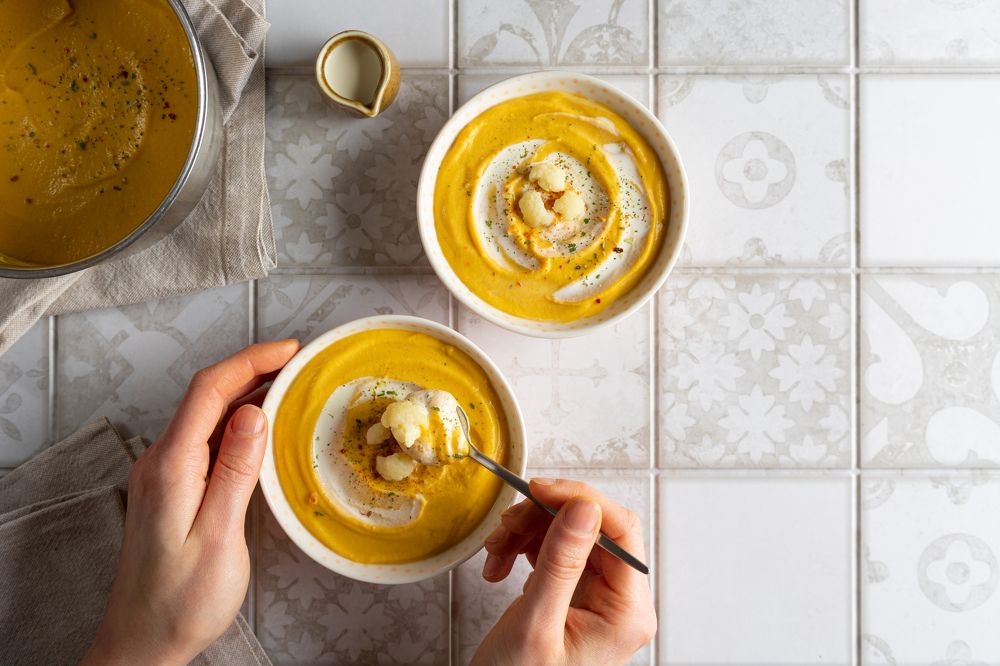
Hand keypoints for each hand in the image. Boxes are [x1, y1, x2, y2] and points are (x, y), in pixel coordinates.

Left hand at [82, 340, 299, 665]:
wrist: (143, 642)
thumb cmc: (181, 600)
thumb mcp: (216, 536)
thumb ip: (233, 471)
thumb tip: (253, 413)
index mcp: (171, 466)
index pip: (209, 391)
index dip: (250, 360)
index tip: (291, 350)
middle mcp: (161, 461)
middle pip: (207, 395)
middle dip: (254, 369)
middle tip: (301, 363)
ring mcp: (165, 473)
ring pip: (208, 415)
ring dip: (248, 393)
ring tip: (292, 386)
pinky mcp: (174, 487)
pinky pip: (207, 438)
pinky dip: (239, 421)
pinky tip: (264, 427)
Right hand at [472, 479, 655, 665]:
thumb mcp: (537, 623)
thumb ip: (562, 562)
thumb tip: (583, 507)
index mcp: (627, 611)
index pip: (620, 529)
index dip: (580, 500)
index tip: (539, 490)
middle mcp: (619, 600)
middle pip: (590, 526)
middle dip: (543, 518)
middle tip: (508, 524)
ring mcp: (595, 596)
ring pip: (567, 533)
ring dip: (526, 532)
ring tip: (496, 550)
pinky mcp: (571, 593)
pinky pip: (552, 549)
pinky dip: (522, 547)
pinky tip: (500, 564)